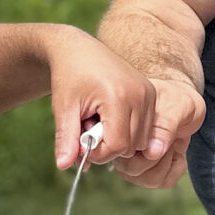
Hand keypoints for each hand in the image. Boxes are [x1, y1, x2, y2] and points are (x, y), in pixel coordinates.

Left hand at [41, 31, 157, 169]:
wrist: (78, 48)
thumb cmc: (69, 76)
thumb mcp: (63, 108)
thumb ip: (66, 139)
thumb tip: (63, 166)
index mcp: (118, 97)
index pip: (117, 146)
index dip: (98, 153)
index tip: (81, 142)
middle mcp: (140, 95)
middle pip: (131, 145)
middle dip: (108, 145)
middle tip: (89, 126)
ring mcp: (149, 93)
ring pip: (141, 139)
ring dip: (120, 138)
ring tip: (100, 120)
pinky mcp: (151, 93)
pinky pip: (145, 127)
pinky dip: (129, 130)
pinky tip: (110, 115)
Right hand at [109, 69, 206, 187]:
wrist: (182, 104)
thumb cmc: (175, 100)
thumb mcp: (175, 106)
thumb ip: (165, 127)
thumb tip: (152, 152)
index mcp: (118, 127)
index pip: (115, 150)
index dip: (136, 148)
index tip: (158, 135)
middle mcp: (120, 147)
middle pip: (131, 169)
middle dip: (158, 155)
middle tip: (167, 136)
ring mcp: (132, 161)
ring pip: (147, 179)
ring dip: (167, 162)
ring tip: (171, 142)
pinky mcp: (148, 171)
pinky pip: (161, 181)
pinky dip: (175, 168)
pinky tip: (176, 152)